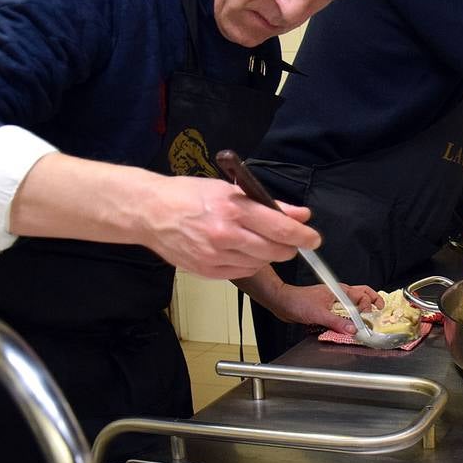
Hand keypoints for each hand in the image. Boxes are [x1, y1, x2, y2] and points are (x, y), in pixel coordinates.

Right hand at [143, 176, 321, 278]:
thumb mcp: (230, 190)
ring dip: (267, 254)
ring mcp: (215, 256)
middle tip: (286, 239)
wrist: (149, 212)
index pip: (281, 228)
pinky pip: (242, 272)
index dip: (303, 236)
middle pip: (275, 251)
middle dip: (288, 246)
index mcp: (233, 210)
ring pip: (261, 264)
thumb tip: (300, 215)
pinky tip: (239, 250)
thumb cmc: (188, 196)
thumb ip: (269, 205)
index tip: (313, 238)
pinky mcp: (207, 271)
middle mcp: (225, 236)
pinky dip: (249, 264)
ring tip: (255, 239)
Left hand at [267, 283, 381, 333]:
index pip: (361, 296)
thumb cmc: (298, 301)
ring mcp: (334, 301)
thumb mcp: (319, 314)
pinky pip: (344, 312)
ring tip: (369, 318)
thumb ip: (337, 322)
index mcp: (339, 290)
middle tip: (380, 310)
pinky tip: (351, 325)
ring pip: (354, 304)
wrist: (282, 303)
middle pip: (362, 295)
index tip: (367, 319)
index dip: (367, 307)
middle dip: (373, 301)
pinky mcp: (328, 309)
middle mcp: (339, 294)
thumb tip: (353, 329)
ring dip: (361, 310)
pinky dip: (350, 318)